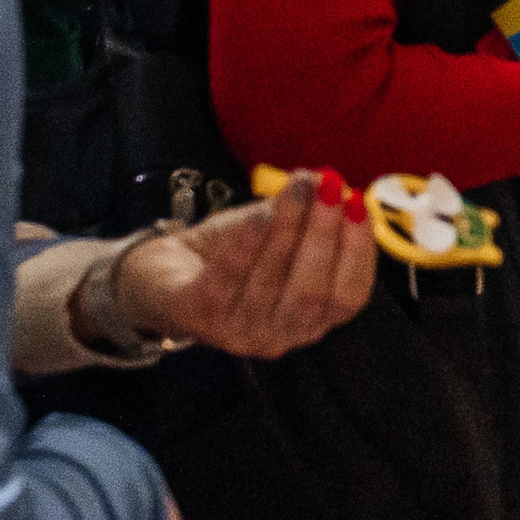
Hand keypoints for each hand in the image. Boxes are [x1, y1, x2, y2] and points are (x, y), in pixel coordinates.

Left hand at [113, 168, 377, 359]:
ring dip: (291, 227)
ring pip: (274, 282)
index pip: (349, 296)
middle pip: (313, 292)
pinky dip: (247, 245)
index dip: (358, 251)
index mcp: (312, 320)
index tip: (359, 203)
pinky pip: (228, 280)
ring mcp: (238, 333)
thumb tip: (334, 184)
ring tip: (298, 186)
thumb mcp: (279, 234)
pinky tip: (260, 213)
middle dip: (325, 234)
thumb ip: (309, 215)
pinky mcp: (200, 318)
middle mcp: (281, 336)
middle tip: (329, 186)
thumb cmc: (233, 255)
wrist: (160, 276)